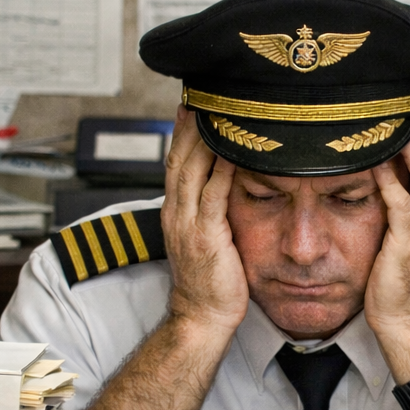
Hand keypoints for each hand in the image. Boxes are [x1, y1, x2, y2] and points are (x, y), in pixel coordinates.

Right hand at [161, 107, 249, 332]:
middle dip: (189, 124)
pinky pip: (214, 194)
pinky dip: (223, 169)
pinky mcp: (207, 235)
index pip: (175, 163)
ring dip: (205, 137)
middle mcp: (176, 213)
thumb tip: (224, 188)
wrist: (201, 315)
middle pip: (179, 157)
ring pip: (192, 169)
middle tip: (203, 94)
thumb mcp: (204, 240)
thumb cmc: (209, 283)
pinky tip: (234, 149)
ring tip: (219, 110)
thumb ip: (209, 213)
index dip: (182, 133)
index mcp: (174, 212)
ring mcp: (188, 223)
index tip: (192, 105)